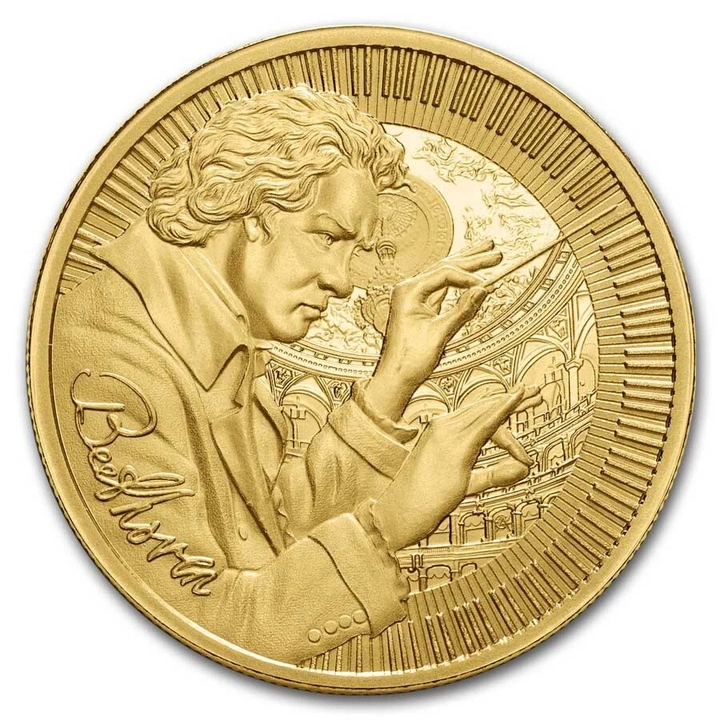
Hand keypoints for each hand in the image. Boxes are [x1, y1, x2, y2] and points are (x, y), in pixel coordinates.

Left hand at [364, 241, 501, 421]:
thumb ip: (462, 310)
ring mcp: (414, 297)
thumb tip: (483, 289)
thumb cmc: (410, 359)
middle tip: (494, 251)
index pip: (444, 273)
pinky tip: (470, 275)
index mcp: (408, 291)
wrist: (395, 378)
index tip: (487, 286)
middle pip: (445, 268)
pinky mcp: (419, 307)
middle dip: (471, 260)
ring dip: (466, 266)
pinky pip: (442, 289)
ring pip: (444, 276)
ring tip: (486, 252)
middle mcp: (409, 289)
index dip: (468, 277)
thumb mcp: (440, 334)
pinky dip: (458, 283)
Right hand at [371, 385, 539, 551]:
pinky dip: (502, 410)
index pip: (477, 414)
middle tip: (534, 391)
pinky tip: (515, 401)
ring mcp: (448, 433)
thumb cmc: (427, 498)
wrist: (403, 509)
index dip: (501, 408)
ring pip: (487, 412)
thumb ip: (495, 474)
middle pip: (485, 408)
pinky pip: (485, 424)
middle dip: (512, 399)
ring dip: (512, 402)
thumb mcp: (468, 482)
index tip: (521, 404)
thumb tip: (523, 469)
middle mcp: (443, 427)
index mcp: (442, 431)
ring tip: (533, 394)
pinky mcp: (455, 446)